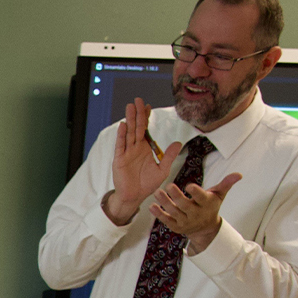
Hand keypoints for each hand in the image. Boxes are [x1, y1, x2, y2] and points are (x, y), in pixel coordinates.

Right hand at [103, 98, 181, 224]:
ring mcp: (126, 152)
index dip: (146, 117)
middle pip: (136, 127)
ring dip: (129, 120)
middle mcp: (135, 147)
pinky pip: (121, 145)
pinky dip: (122, 135)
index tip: (148, 106)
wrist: (135, 197)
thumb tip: (178, 143)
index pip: (145, 129)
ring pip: (129, 133)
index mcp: (144, 148)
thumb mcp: (162, 169)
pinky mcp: (120, 159)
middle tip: (138, 100)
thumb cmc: (147, 184)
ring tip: (130, 107)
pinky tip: (123, 125)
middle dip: (137, 113)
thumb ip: (168, 156)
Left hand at [150, 173, 242, 250]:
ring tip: (157, 192)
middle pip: (185, 206)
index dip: (195, 193)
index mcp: (206, 204)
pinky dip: (159, 214)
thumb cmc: (210, 206)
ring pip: (174, 212)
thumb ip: (226, 183)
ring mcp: (185, 222)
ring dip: (165, 203)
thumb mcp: (219, 195)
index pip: (201, 198)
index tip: (189, 185)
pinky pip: (167, 221)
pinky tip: (152, 206)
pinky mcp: (176, 227)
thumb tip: (239, 174)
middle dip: (176, 196)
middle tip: (168, 185)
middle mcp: (195, 214)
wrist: (206, 229)